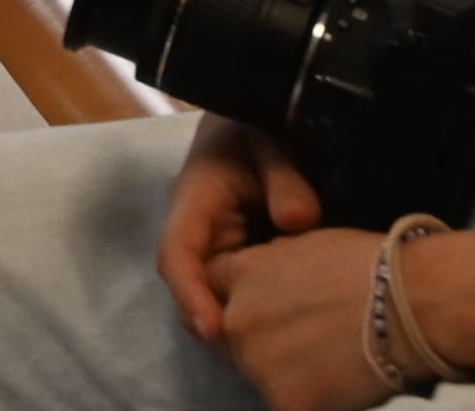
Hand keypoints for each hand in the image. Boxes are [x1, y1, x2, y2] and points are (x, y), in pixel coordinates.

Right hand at [164, 118, 325, 342]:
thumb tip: (298, 221)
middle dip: (214, 321)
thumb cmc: (259, 124)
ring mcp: (215, 242)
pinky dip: (254, 307)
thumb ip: (285, 176)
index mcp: (195, 199)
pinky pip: (237, 285)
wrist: (260, 116)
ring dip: (235, 317)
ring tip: (273, 349)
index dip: (191, 295)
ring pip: (214, 289)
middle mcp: (196, 228)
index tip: (215, 331)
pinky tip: (285, 325)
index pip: (177, 254)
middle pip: (192, 284)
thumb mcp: (272, 141)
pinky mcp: (238, 251)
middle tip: (255, 357)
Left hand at [208, 229, 391, 410]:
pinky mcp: (287, 400)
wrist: (417, 302)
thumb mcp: (306, 244)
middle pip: (233, 338)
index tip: (273, 309)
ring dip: (286, 374)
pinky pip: (289, 405)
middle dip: (262, 341)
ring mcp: (258, 361)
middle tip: (311, 342)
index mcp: (241, 273)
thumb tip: (268, 277)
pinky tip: (342, 387)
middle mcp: (237, 318)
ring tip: (333, 362)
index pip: (213, 289)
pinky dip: (313, 401)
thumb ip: (272, 263)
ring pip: (259, 375)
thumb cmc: (375, 266)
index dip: (243, 300)